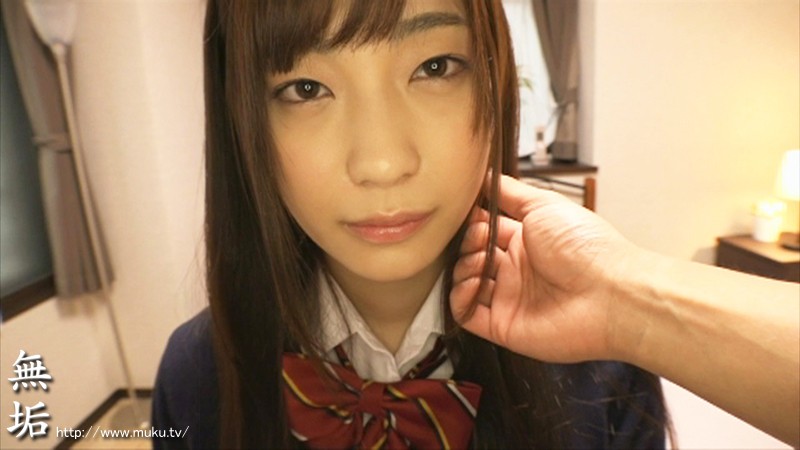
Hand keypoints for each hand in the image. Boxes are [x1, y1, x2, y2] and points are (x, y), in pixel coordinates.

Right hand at [450, 175, 639, 362]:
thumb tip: (484, 176)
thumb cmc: (584, 245)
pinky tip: (474, 282)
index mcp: (527, 240)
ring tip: (479, 259)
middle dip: (467, 242)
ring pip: (465, 281)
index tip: (469, 211)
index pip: (486, 229)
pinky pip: (466, 313)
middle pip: (472, 254)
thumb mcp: (544, 204)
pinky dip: (460, 297)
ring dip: (462, 267)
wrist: (609, 294)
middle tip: (480, 236)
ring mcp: (508, 298)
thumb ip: (509, 192)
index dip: (474, 220)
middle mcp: (516, 269)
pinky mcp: (502, 325)